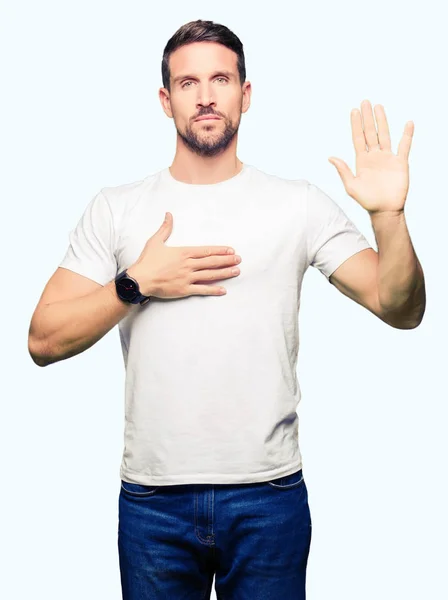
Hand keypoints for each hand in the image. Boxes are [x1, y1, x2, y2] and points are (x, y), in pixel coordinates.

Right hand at [127, 212, 241, 298]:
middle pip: (212, 262)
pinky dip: (213, 290)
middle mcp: (188, 264)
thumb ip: (165, 228)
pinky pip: (202, 290)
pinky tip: (223, 290)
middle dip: (227, 260)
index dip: (220, 250)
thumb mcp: (155, 241)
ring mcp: (187, 277)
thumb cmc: (147, 261)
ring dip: (224, 273)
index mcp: (183, 253)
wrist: (140, 279)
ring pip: (210, 275)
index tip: (231, 250)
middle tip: (239, 259)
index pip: (206, 250)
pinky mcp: (184, 289)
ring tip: (236, 271)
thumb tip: (168, 214)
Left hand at [328, 99, 413, 214]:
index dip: (356, 124)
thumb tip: (331, 157)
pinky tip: (408, 124)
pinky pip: (404, 146)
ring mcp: (388, 158)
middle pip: (370, 132)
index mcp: (361, 161)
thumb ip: (343, 170)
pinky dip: (407, 135)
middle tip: (365, 102)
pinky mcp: (400, 163)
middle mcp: (374, 156)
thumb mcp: (351, 186)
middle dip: (367, 118)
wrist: (385, 210)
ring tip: (378, 106)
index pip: (358, 138)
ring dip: (382, 121)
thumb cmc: (367, 201)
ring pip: (385, 135)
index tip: (354, 111)